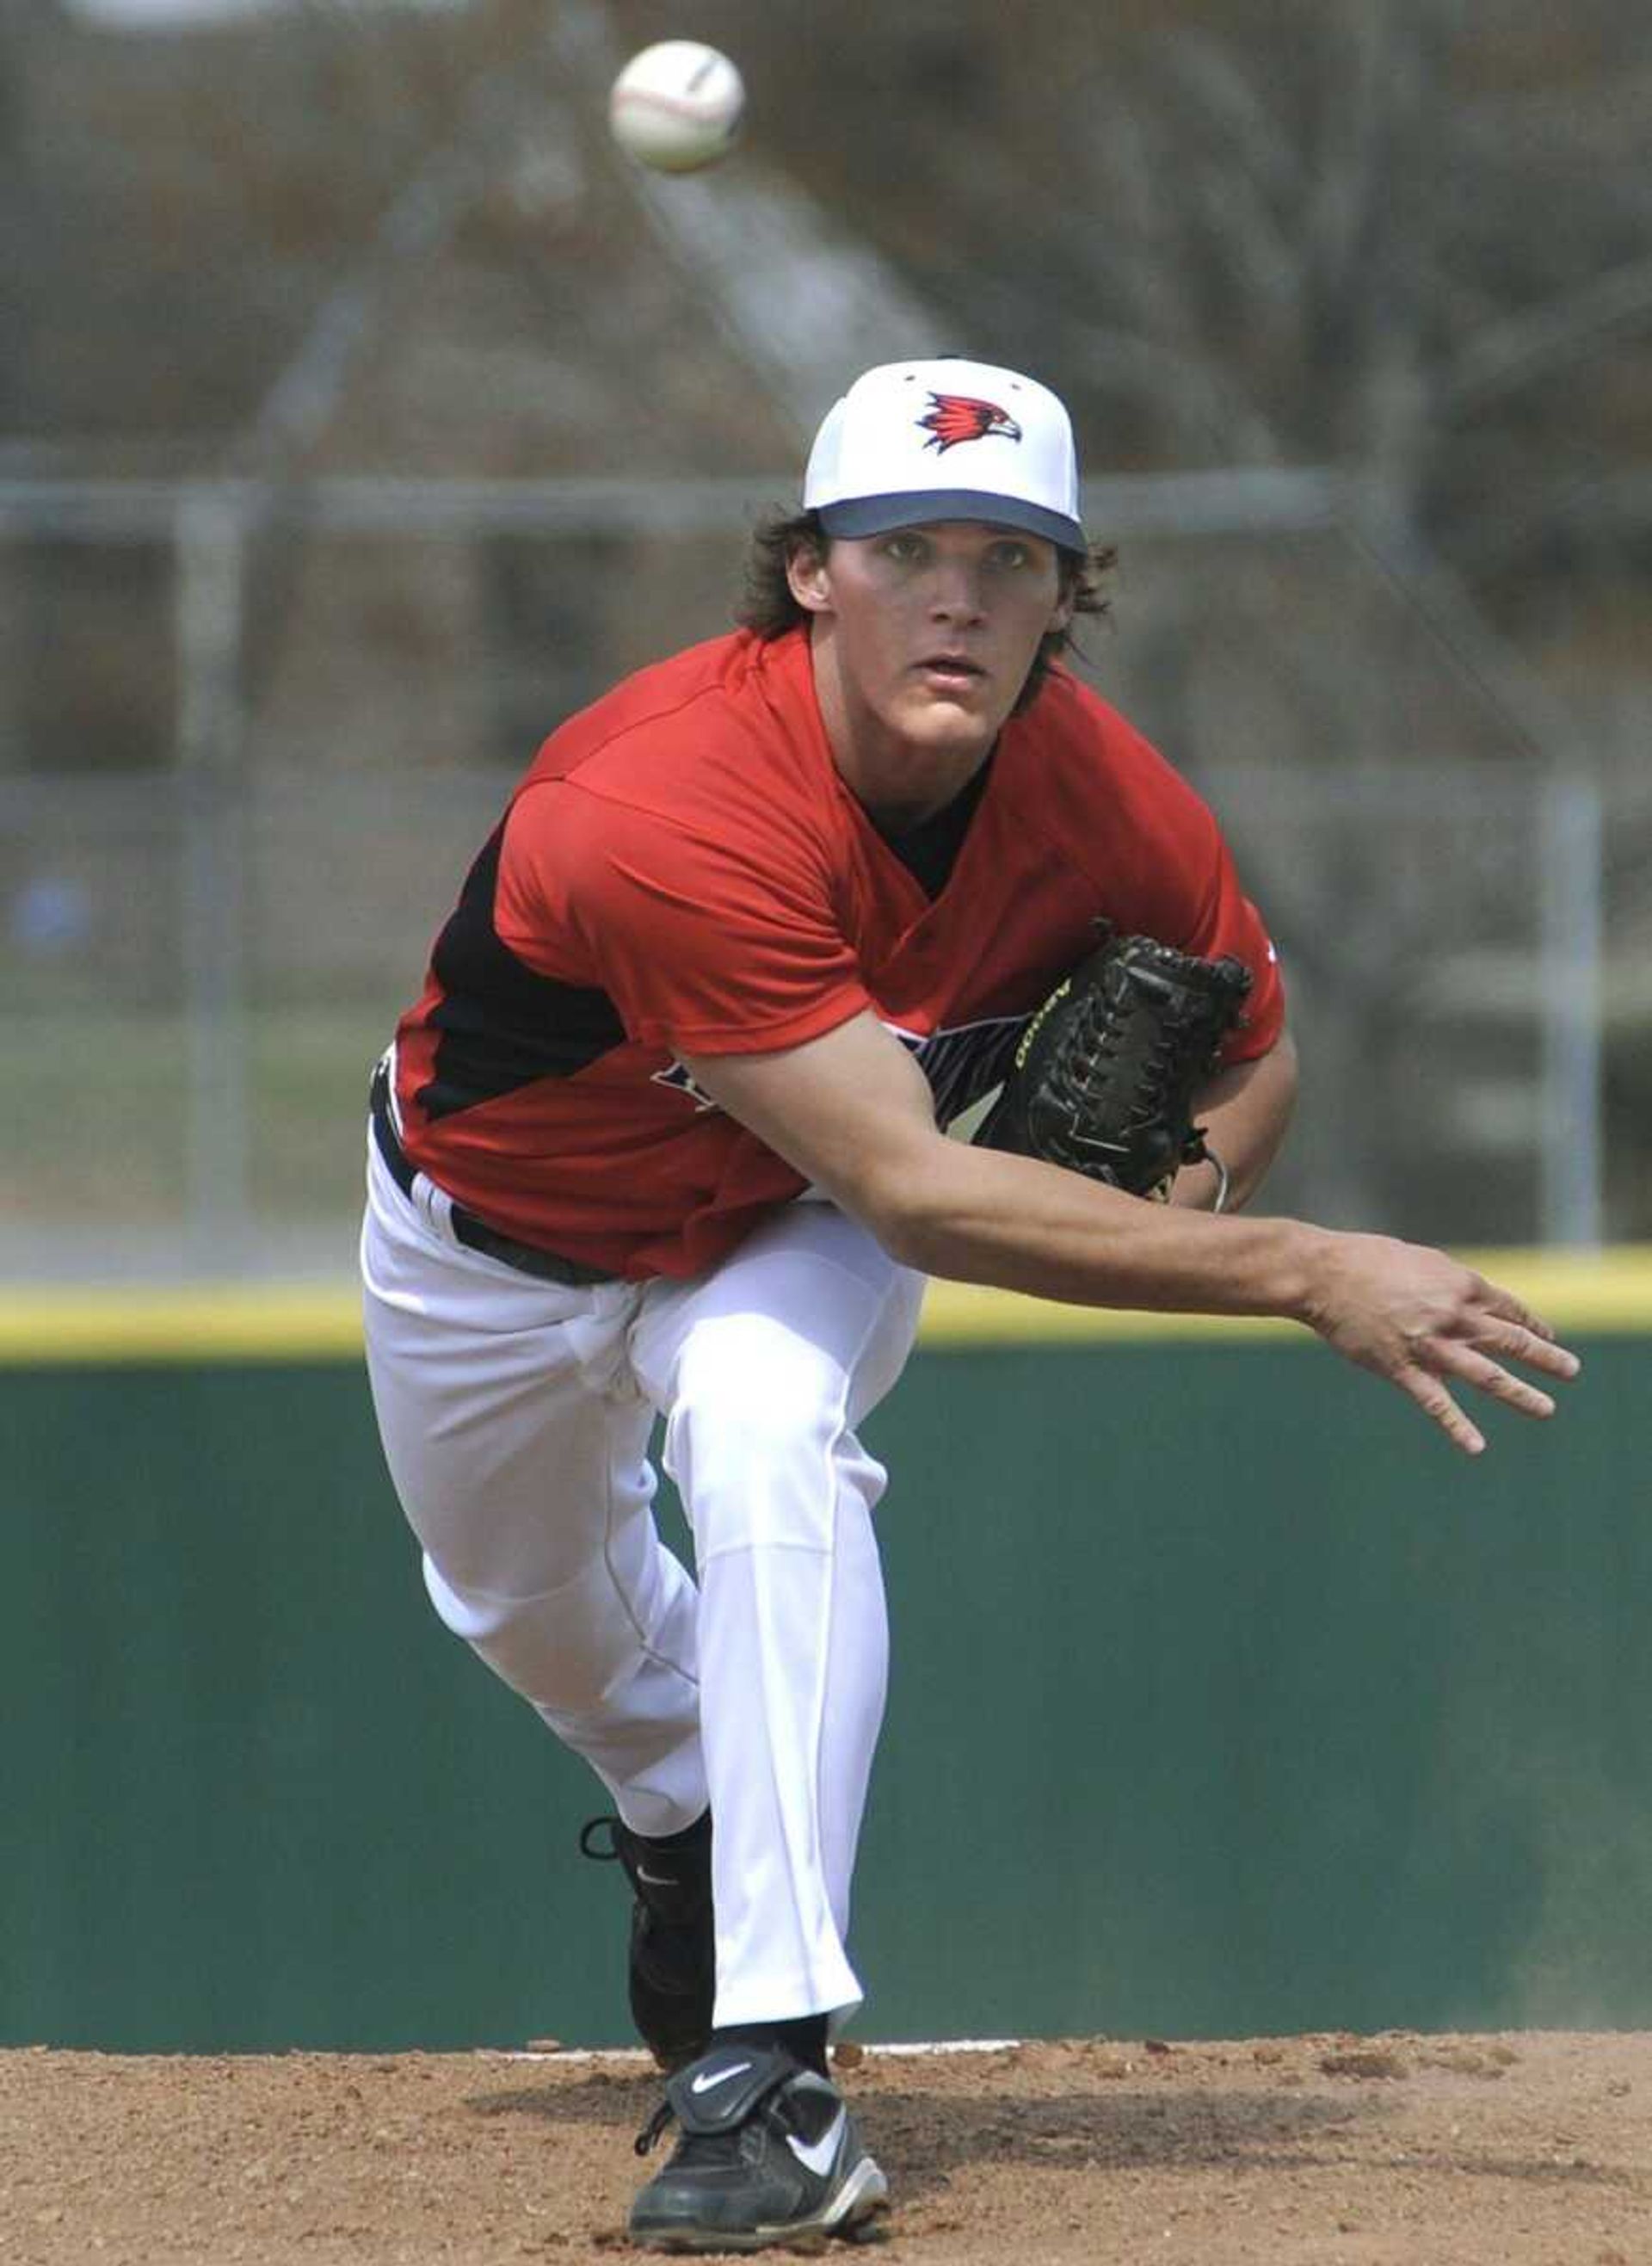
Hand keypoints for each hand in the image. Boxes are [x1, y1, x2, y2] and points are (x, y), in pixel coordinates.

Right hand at [1300, 1230, 1581, 1455]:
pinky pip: (1436, 1403)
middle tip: (1572, 1370)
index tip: (1547, 1335)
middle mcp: (1453, 1316)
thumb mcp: (1421, 1261)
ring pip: (1486, 1375)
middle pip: (1510, 1340)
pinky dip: (1457, 1426)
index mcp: (1460, 1285)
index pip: (1507, 1308)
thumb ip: (1450, 1284)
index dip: (1531, 1323)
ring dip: (1520, 1394)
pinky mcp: (1402, 1368)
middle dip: (1545, 1357)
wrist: (1324, 1275)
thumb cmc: (1368, 1260)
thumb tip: (1471, 1303)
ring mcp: (1430, 1345)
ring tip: (1547, 1409)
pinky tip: (1476, 1447)